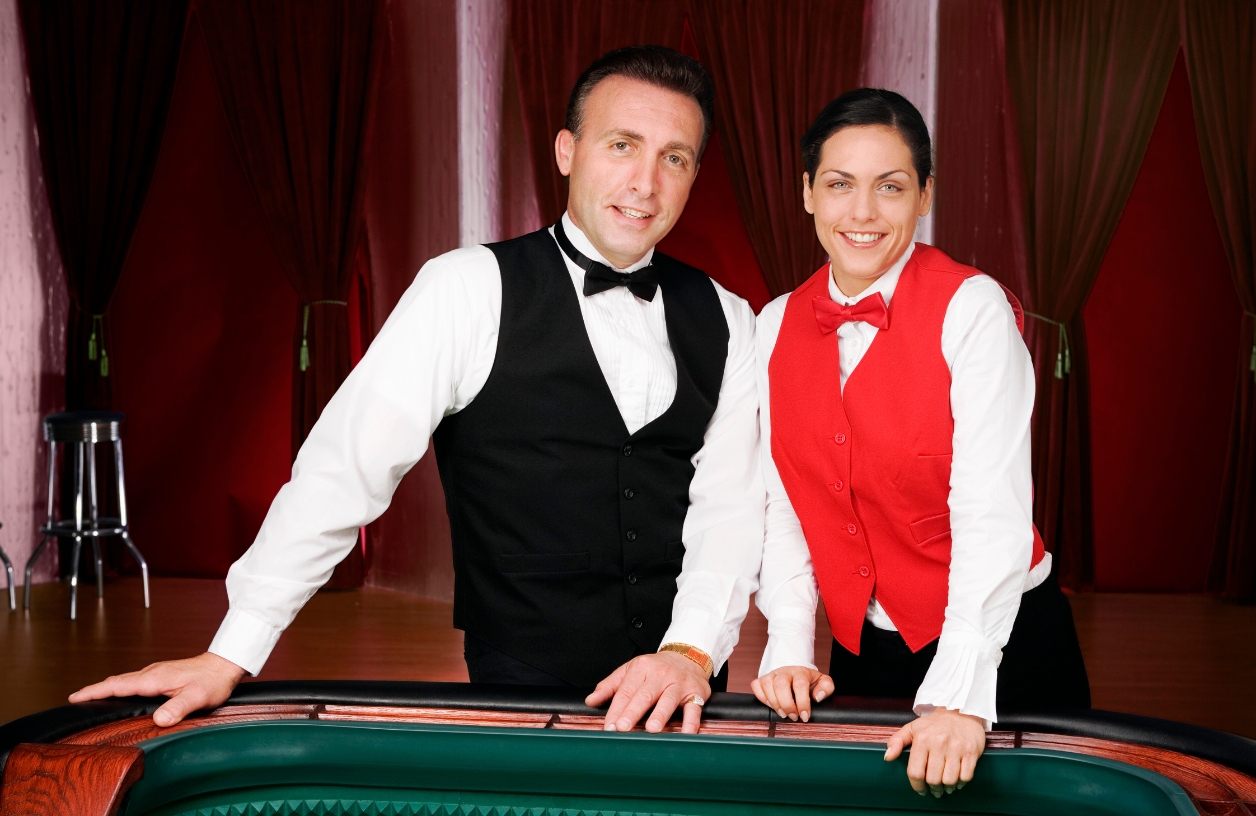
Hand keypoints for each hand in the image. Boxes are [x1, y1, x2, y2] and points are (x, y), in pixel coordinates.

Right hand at [68, 652, 246, 726]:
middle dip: (95, 689)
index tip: (74, 697)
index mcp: (154, 678)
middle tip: (75, 699)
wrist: (225, 664)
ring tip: (92, 698)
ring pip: (126, 680)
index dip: (95, 691)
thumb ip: (178, 708)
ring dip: (108, 687)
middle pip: (117, 681)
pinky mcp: (163, 674)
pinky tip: (123, 694)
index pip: (118, 685)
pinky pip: (135, 680)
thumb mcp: (198, 697)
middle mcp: (152, 673)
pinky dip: (122, 686)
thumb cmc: (213, 680)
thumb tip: (159, 719)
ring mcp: (157, 672)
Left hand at [585, 651, 710, 733]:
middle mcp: (660, 675)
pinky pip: (693, 709)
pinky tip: (685, 733)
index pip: (625, 691)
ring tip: (652, 729)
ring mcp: (678, 683)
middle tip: (623, 727)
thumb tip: (591, 701)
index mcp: (641, 669)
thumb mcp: (631, 670)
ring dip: (660, 715)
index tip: (609, 726)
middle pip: (644, 695)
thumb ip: (610, 686)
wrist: (688, 655)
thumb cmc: (656, 667)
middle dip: (633, 712)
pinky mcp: (696, 692)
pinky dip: (690, 722)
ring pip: (668, 700)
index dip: (616, 709)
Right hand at [750, 666, 833, 722]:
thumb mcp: (823, 682)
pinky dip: (762, 698)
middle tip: (793, 717)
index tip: (804, 716)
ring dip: (774, 703)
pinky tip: (771, 705)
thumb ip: (826, 688)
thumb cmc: (809, 681)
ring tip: (783, 713)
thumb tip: (817, 697)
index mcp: (801, 672)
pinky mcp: (763, 678)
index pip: (800, 685)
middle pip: (781, 685)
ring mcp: (772, 674)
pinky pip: (756, 685)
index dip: (802, 702)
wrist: (796, 672)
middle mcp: (785, 671)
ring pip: (767, 684)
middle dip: (787, 705)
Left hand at [884, 708, 985, 796]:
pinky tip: (957, 780)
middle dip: (933, 788)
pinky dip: (960, 783)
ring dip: (947, 787)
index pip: (915, 772)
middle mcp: (939, 743)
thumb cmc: (934, 723)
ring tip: (945, 786)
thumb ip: (897, 741)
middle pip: (933, 779)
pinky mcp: (971, 751)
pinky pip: (966, 776)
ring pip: (949, 780)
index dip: (916, 785)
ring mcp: (956, 748)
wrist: (960, 710)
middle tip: (934, 789)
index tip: (920, 789)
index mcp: (922, 739)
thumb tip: (887, 757)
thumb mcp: (912, 728)